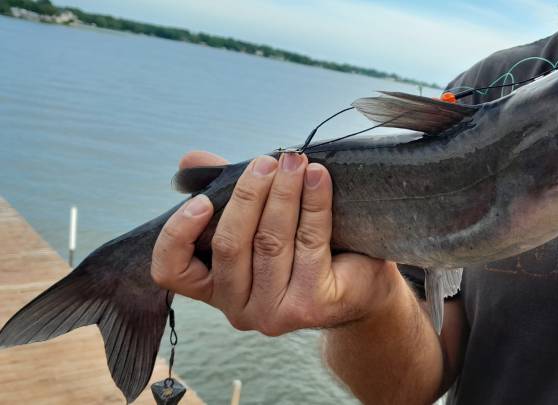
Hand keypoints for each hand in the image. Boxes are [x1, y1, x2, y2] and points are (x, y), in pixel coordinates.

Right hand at [151, 150, 403, 335]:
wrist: (362, 284)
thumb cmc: (303, 248)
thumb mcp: (259, 218)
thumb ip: (223, 191)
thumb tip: (190, 160)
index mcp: (214, 287)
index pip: (172, 270)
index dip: (179, 233)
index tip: (201, 199)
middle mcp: (238, 308)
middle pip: (230, 245)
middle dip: (248, 195)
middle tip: (268, 161)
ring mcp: (274, 313)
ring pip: (270, 242)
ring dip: (284, 193)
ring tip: (295, 161)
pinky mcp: (311, 306)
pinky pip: (309, 244)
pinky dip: (314, 204)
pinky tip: (318, 178)